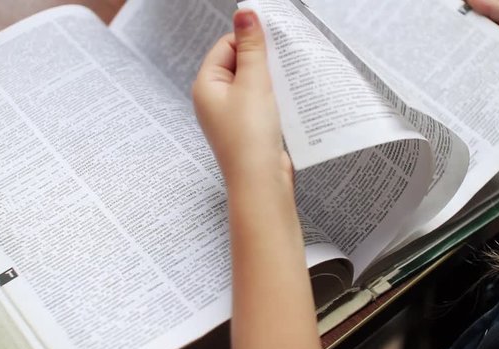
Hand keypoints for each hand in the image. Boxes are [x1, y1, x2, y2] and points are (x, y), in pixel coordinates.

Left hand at [193, 9, 292, 187]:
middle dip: (263, 59)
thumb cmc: (250, 135)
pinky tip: (291, 97)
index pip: (226, 46)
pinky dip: (275, 97)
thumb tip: (245, 13)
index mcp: (206, 85)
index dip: (249, 40)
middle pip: (240, 64)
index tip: (273, 38)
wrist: (260, 182)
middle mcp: (215, 99)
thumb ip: (252, 47)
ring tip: (290, 76)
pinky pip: (262, 102)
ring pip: (254, 84)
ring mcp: (232, 115)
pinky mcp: (249, 128)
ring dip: (272, 78)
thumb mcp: (254, 83)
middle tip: (285, 56)